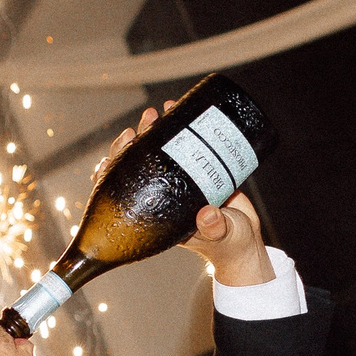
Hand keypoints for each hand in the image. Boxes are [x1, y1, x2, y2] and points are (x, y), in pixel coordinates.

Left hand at [100, 103, 274, 288]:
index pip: (122, 193)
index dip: (111, 175)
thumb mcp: (221, 236)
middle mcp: (162, 196)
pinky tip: (173, 110)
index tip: (109, 160)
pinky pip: (178, 146)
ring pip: (153, 152)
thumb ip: (215, 228)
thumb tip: (207, 215)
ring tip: (155, 113)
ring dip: (150, 131)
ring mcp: (177, 181)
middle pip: (134, 166)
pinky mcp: (195, 171)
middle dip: (130, 144)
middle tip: (139, 128)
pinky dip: (174, 127)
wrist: (246, 241)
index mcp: (156, 214)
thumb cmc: (229, 245)